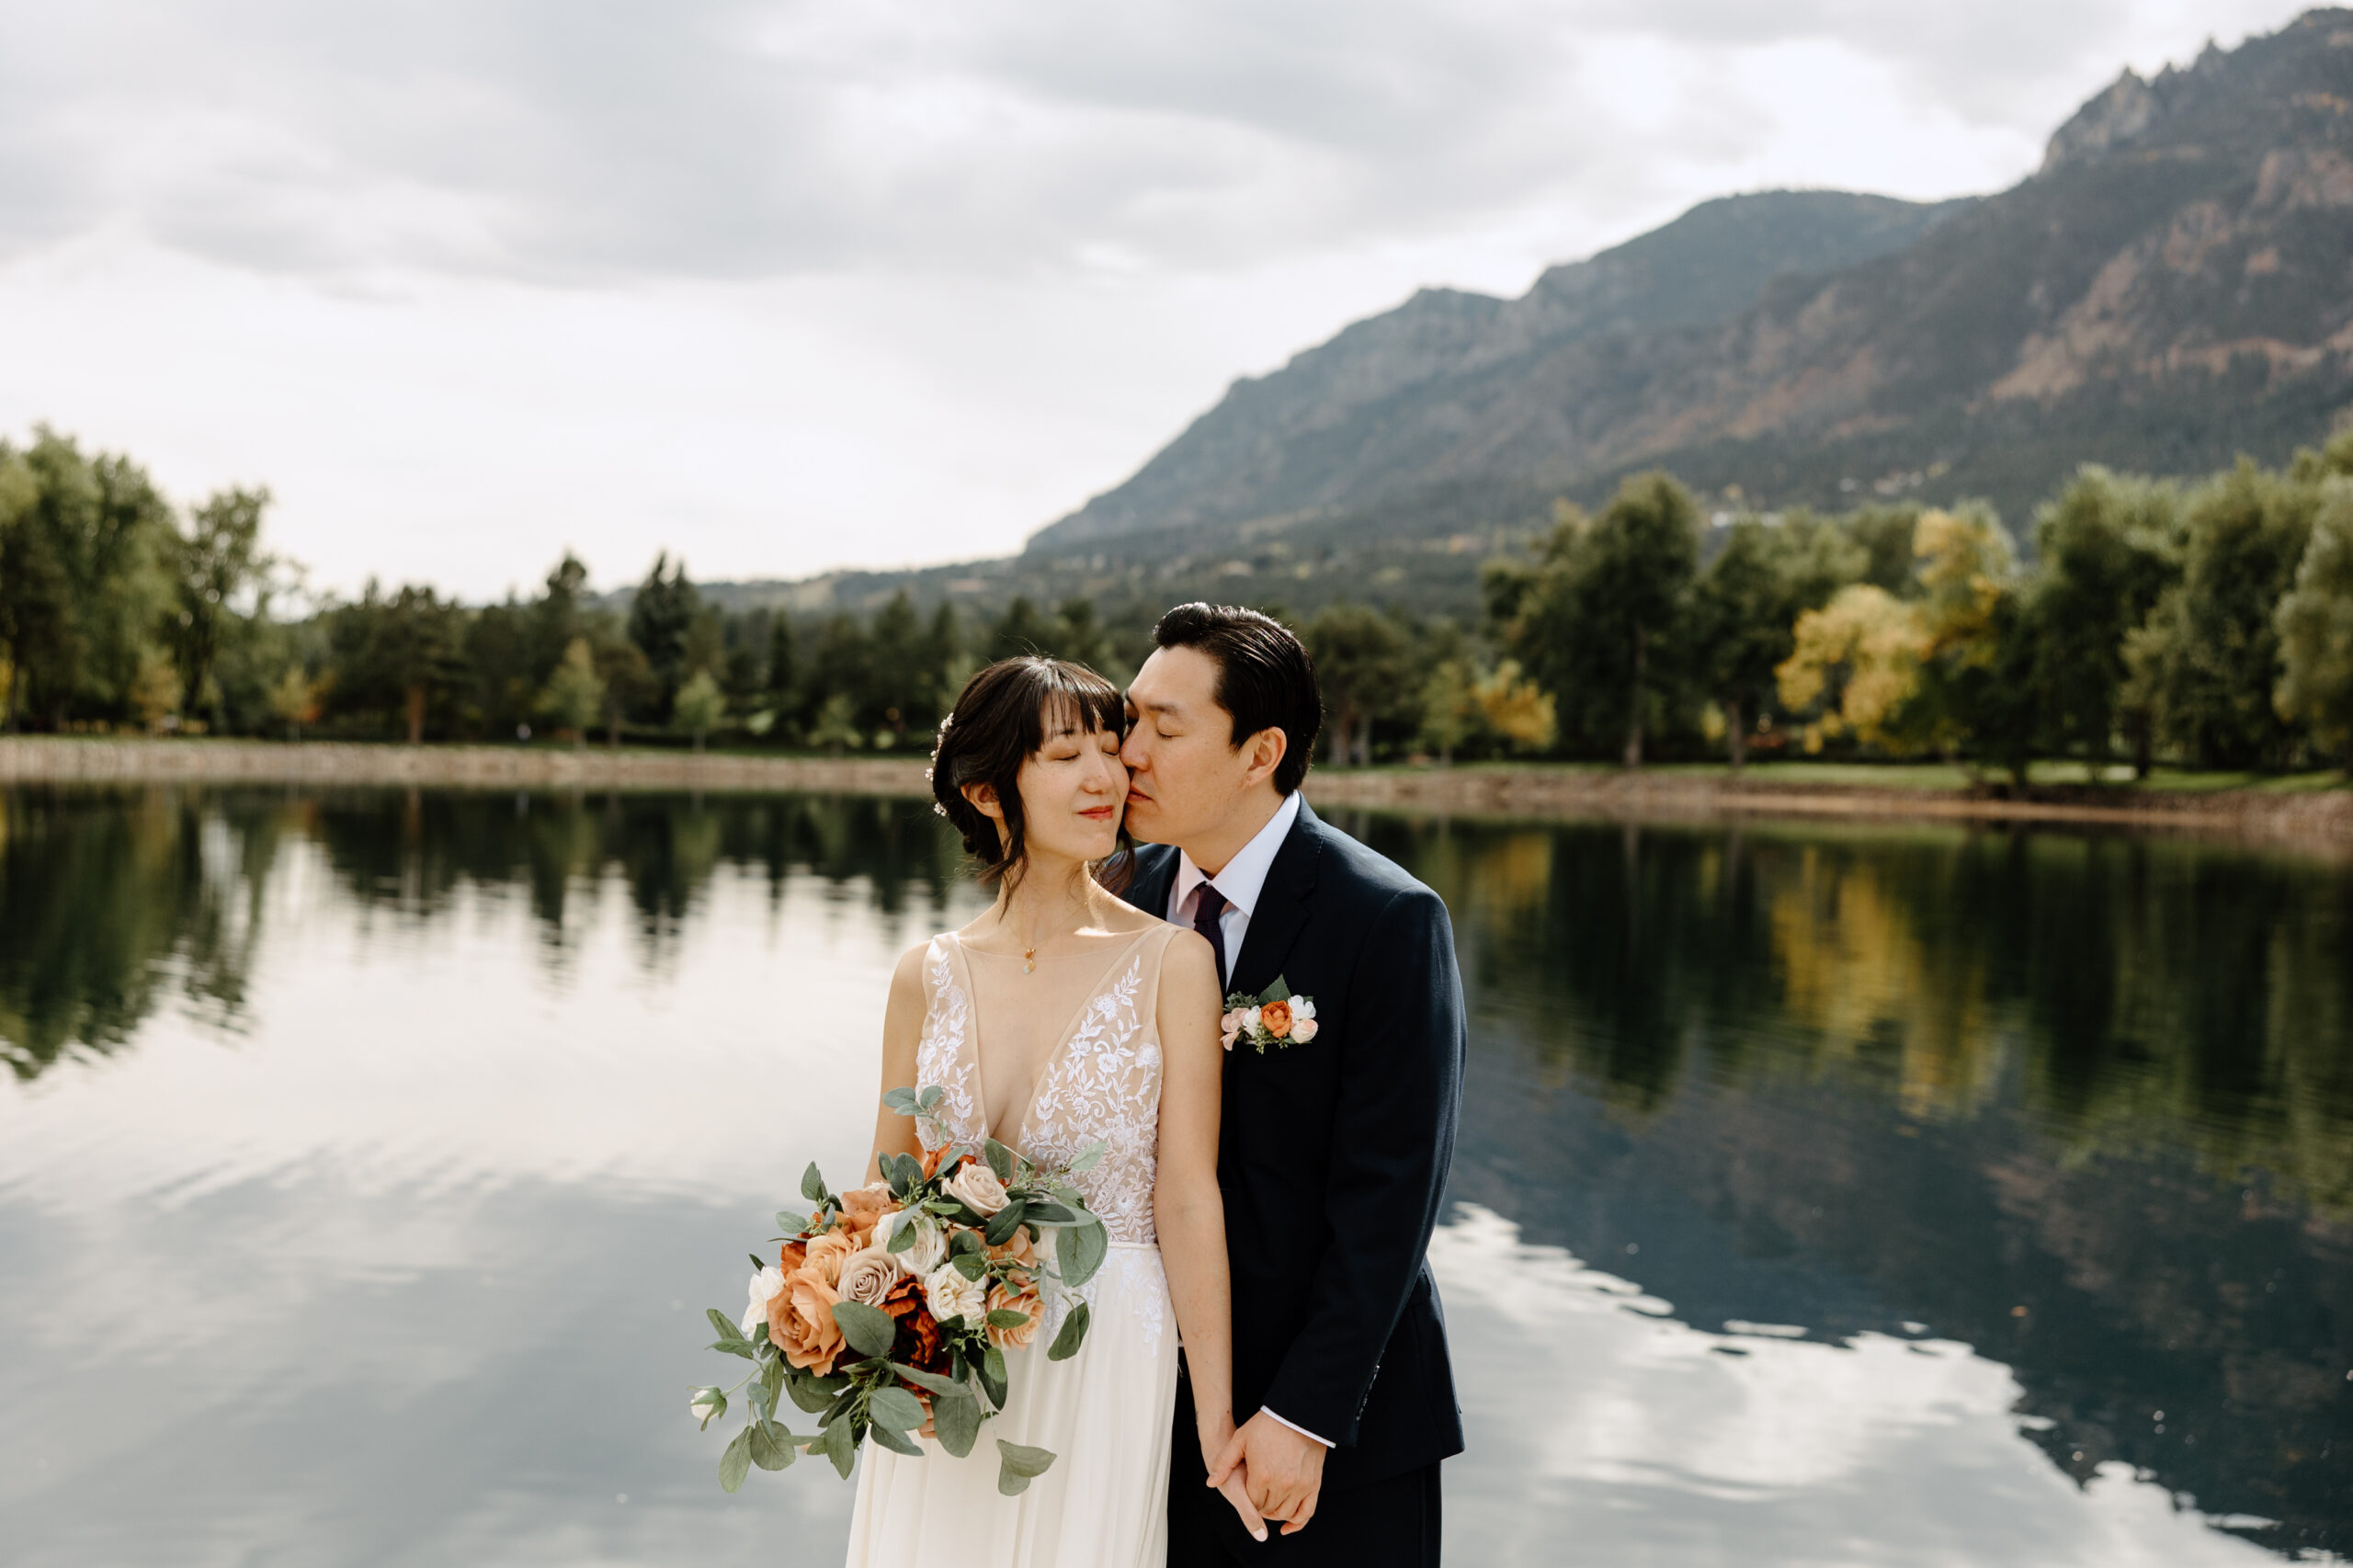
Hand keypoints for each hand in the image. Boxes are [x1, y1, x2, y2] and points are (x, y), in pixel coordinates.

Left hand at [1207, 1410, 1325, 1536]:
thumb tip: (1210, 1483)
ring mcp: (1299, 1486)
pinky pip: (1306, 1512)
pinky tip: (1288, 1526)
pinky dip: (1297, 1522)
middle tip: (1259, 1494)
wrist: (1298, 1413)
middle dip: (1261, 1506)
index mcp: (1261, 1475)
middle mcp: (1281, 1484)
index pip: (1252, 1503)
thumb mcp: (1240, 1439)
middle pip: (1268, 1509)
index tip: (1249, 1490)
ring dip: (1276, 1513)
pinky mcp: (1313, 1484)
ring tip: (1271, 1503)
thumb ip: (1223, 1463)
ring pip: (1285, 1513)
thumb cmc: (1267, 1425)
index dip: (1249, 1499)